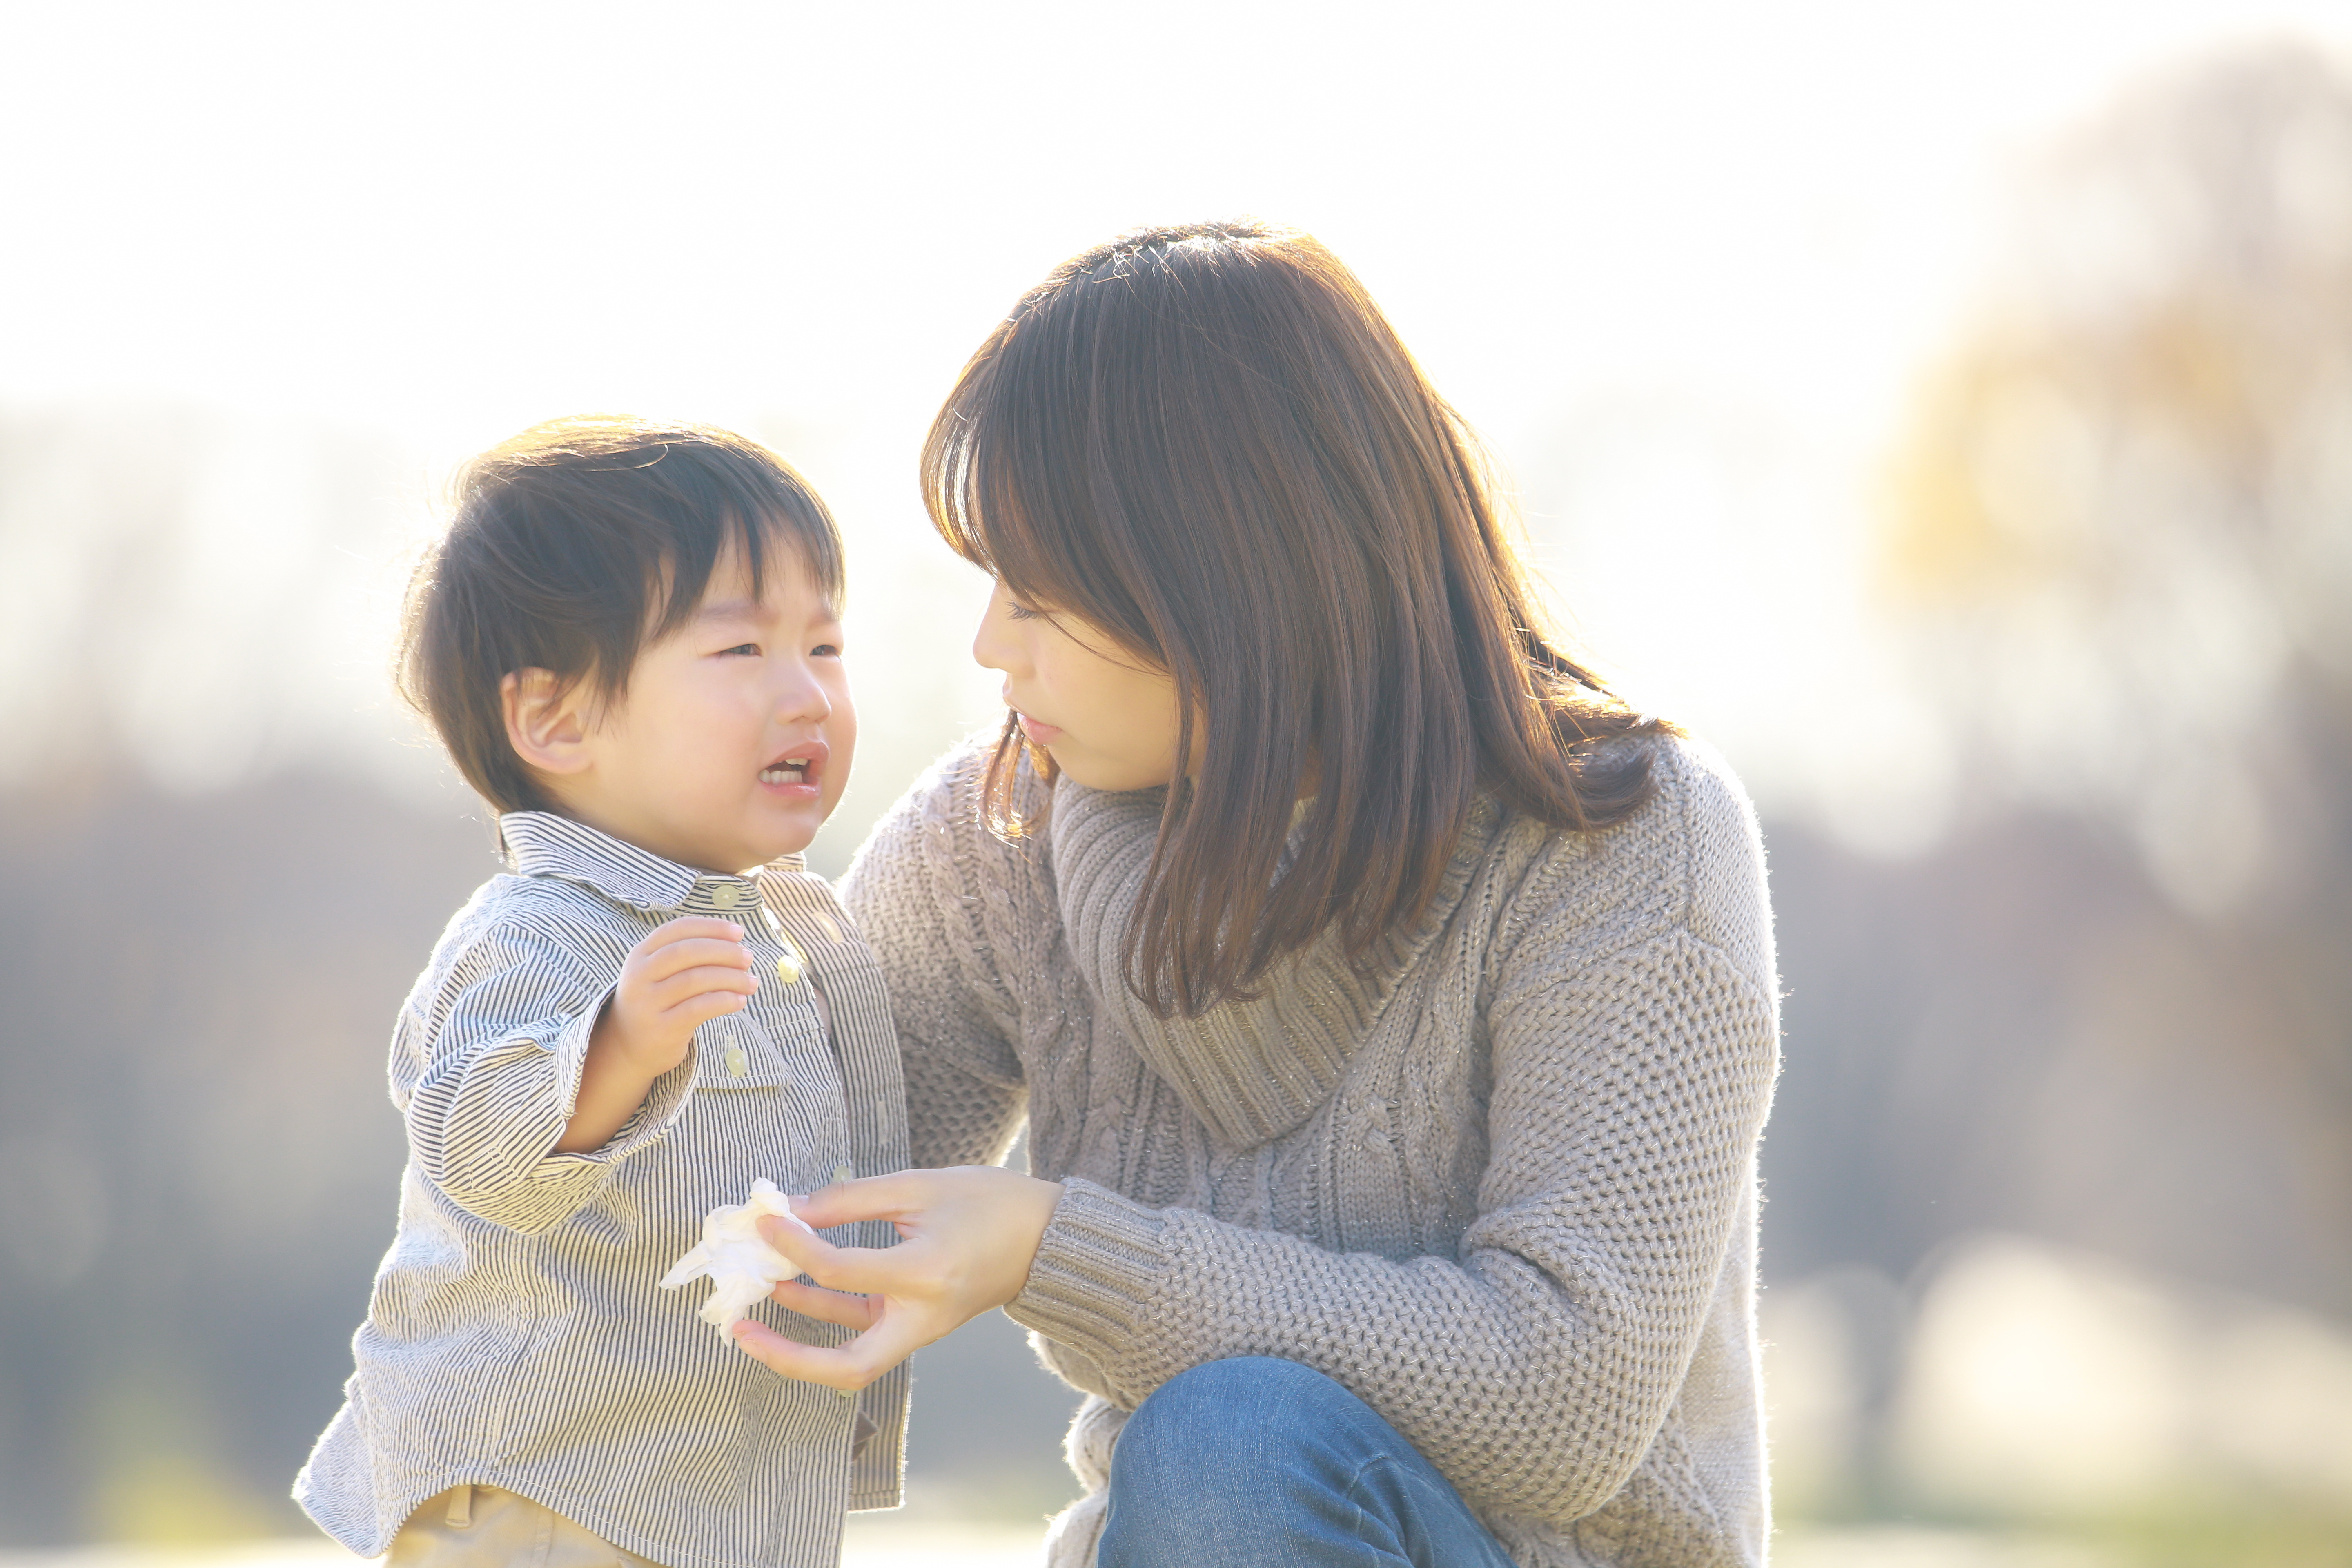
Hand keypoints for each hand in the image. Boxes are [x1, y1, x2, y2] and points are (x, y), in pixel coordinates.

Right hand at [555, 917, 752, 1152]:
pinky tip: (739, 1001)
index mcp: (640, 954)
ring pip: (695, 980)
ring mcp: (648, 1003)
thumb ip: (687, 955)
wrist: (628, 1046)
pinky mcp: (662, 1029)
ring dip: (731, 978)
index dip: (711, 927)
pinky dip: (724, 1001)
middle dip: (724, 951)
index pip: (678, 929)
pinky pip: (698, 1009)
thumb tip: (736, 944)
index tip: (739, 932)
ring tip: (752, 982)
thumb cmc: (657, 1001)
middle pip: (687, 952)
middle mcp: (639, 976)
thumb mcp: (659, 972)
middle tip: (748, 958)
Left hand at [729, 1166, 1063, 1390]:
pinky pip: (865, 1335)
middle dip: (786, 1356)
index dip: (794, 1244)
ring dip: (798, 1338)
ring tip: (754, 1302)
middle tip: (738, 1329)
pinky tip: (795, 1286)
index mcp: (926, 1274)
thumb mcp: (919, 1186)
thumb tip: (790, 1210)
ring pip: (851, 1359)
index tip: (768, 1219)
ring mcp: (922, 1330)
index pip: (839, 1270)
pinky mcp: (919, 1328)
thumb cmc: (989, 1203)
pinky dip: (827, 1315)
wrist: (1046, 1238)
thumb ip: (851, 1200)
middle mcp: (923, 1316)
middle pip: (846, 1367)